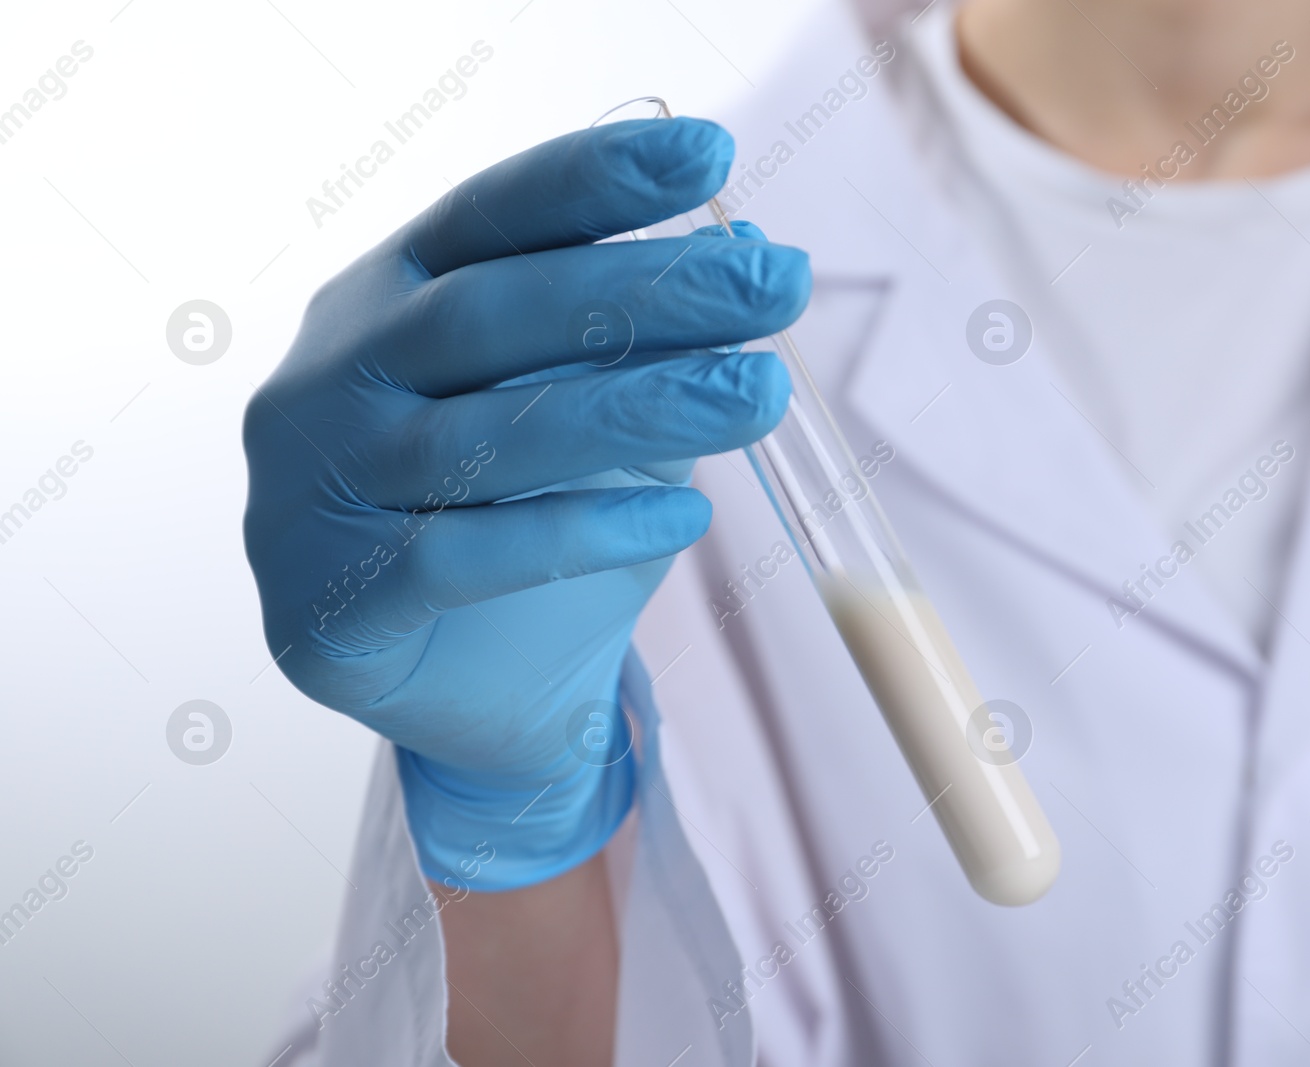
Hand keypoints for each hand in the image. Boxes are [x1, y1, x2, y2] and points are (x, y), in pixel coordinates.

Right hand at [243, 117, 808, 887]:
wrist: (470, 696)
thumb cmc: (528, 526)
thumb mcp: (597, 419)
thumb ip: (646, 345)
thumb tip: (754, 252)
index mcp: (383, 300)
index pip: (485, 217)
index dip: (592, 180)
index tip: (710, 156)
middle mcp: (332, 377)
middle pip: (491, 316)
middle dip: (646, 294)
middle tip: (775, 289)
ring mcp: (315, 491)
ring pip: (487, 437)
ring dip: (638, 410)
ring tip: (757, 394)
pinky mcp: (332, 603)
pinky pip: (466, 557)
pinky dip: (584, 532)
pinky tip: (688, 517)